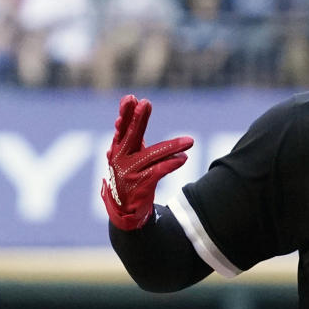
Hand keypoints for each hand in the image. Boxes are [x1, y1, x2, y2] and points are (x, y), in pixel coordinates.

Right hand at [101, 95, 193, 230]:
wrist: (125, 210)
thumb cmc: (130, 177)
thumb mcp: (128, 156)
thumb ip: (130, 137)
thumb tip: (127, 114)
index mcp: (118, 149)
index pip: (122, 128)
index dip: (126, 114)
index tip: (131, 98)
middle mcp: (120, 159)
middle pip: (130, 136)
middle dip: (138, 119)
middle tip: (145, 102)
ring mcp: (129, 173)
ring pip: (152, 155)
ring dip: (172, 147)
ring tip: (190, 141)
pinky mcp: (140, 186)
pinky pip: (158, 172)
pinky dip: (171, 164)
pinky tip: (183, 159)